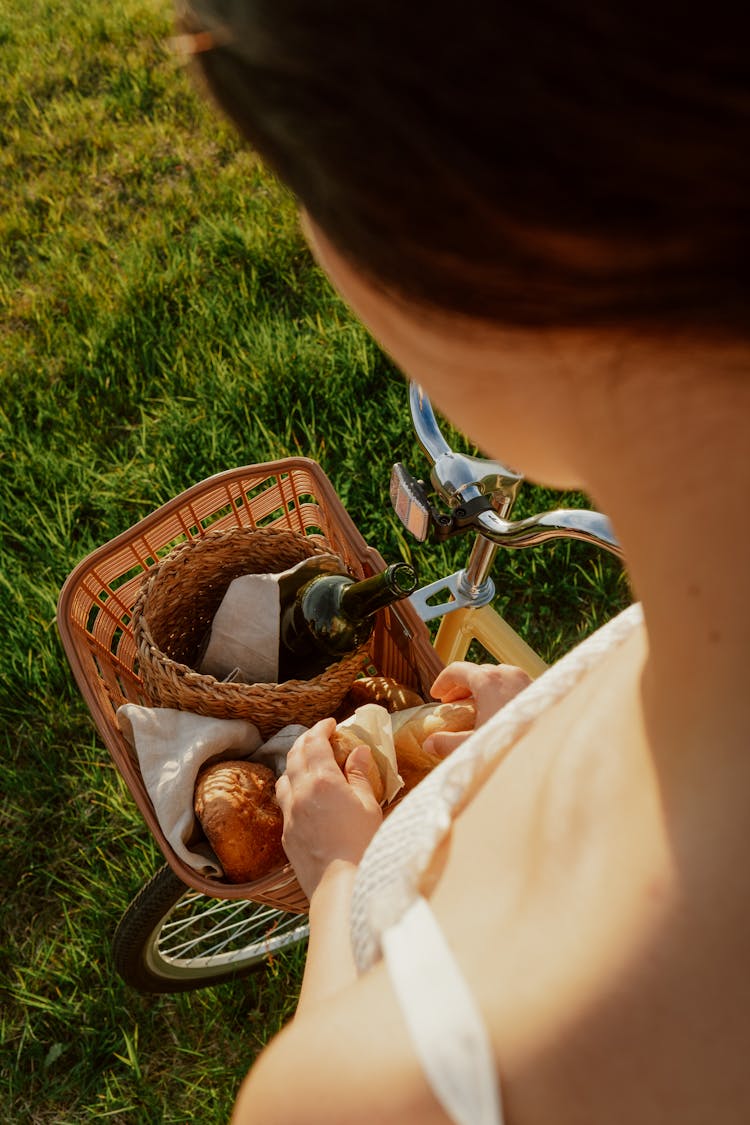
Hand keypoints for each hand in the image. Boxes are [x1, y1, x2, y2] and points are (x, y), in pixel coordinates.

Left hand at [275, 718, 382, 899]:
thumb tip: (358, 752)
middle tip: (320, 736)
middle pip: (295, 755)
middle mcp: (300, 792)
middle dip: (306, 741)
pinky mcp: (286, 834)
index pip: (315, 742)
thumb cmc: (363, 845)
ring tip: (309, 764)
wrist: (341, 886)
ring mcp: (290, 814)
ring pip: (284, 777)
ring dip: (295, 764)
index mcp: (323, 780)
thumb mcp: (369, 805)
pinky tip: (304, 795)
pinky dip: (292, 789)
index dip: (321, 728)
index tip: (330, 723)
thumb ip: (360, 775)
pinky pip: (284, 802)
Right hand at [424, 661, 531, 757]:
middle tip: (453, 704)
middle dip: (462, 686)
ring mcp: (527, 681)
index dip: (443, 681)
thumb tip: (430, 744)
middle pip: (478, 671)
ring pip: (499, 677)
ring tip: (476, 709)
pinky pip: (516, 686)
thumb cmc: (513, 745)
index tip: (437, 695)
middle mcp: (509, 675)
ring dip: (483, 689)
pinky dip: (502, 694)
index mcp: (488, 681)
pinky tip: (501, 715)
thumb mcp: (473, 747)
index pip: (458, 669)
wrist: (554, 751)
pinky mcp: (541, 692)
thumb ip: (448, 744)